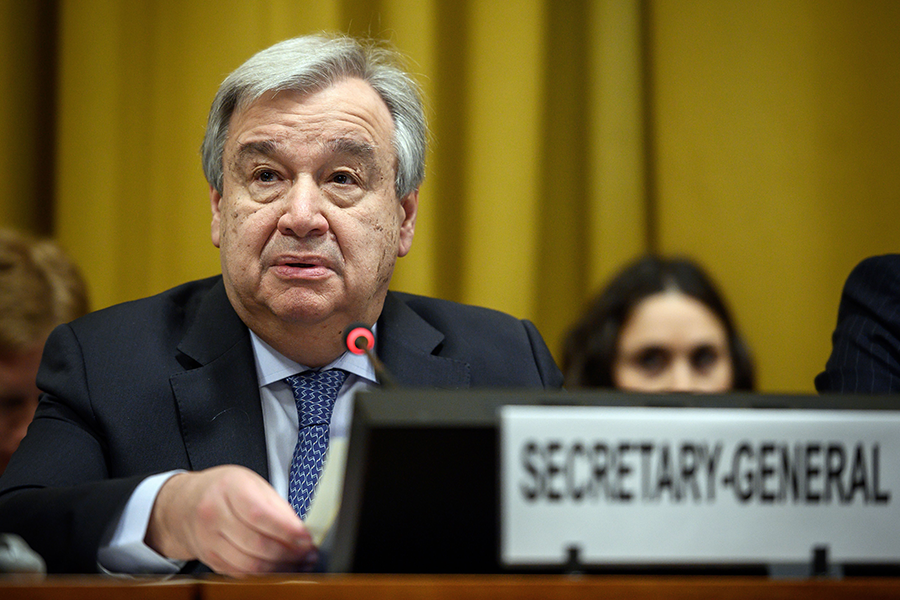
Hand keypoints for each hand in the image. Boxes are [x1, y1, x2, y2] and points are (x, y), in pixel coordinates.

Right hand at [145, 465, 314, 575]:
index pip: (260, 515)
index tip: (307, 539)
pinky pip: (240, 573)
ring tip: (299, 564)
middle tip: (309, 555)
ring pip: (249, 564)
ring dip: (280, 568)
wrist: (184, 505)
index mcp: (228, 488)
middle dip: (289, 553)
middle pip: (256, 544)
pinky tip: (279, 569)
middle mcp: (213, 514)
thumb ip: (275, 504)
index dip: (287, 531)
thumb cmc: (224, 490)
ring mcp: (208, 540)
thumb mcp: (250, 483)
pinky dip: (264, 575)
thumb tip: (299, 529)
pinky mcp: (209, 560)